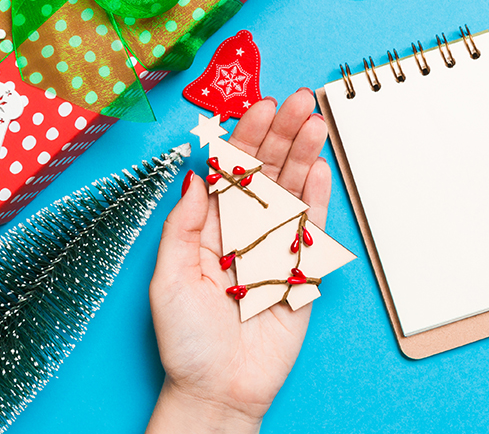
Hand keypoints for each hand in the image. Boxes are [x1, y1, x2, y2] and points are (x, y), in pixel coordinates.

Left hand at [146, 90, 329, 432]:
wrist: (221, 388)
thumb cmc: (187, 342)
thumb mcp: (168, 279)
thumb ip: (184, 226)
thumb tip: (196, 178)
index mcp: (208, 227)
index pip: (230, 170)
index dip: (244, 136)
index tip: (258, 107)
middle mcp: (242, 230)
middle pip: (266, 170)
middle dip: (282, 133)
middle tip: (298, 101)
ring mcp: (273, 246)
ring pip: (291, 189)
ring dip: (303, 153)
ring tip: (315, 122)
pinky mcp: (299, 268)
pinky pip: (311, 224)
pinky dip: (317, 194)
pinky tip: (320, 164)